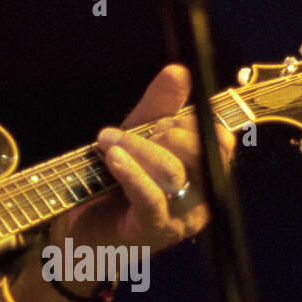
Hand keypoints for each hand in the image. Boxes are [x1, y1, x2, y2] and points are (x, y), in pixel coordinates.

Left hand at [59, 64, 234, 256]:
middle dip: (160, 132)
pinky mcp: (154, 232)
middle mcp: (203, 197)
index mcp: (206, 173)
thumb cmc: (117, 184)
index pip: (218, 140)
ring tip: (105, 140)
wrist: (83, 232)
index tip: (157, 122)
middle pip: (199, 152)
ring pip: (172, 172)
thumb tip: (178, 69)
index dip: (188, 122)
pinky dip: (131, 173)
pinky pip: (151, 199)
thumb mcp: (138, 138)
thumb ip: (159, 107)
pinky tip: (112, 158)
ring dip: (136, 147)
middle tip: (121, 133)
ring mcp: (182, 218)